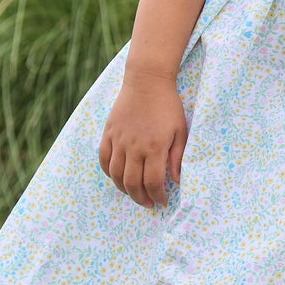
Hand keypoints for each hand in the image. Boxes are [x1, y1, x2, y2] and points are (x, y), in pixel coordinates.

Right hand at [98, 70, 187, 209]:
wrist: (147, 81)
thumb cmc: (168, 106)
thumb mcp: (180, 130)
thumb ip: (177, 157)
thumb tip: (176, 181)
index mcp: (154, 148)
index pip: (153, 182)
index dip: (158, 196)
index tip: (162, 201)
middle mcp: (134, 147)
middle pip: (132, 183)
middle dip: (140, 198)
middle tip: (148, 203)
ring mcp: (118, 140)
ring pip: (115, 175)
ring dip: (124, 189)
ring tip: (133, 193)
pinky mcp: (108, 133)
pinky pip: (103, 159)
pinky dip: (108, 172)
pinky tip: (117, 177)